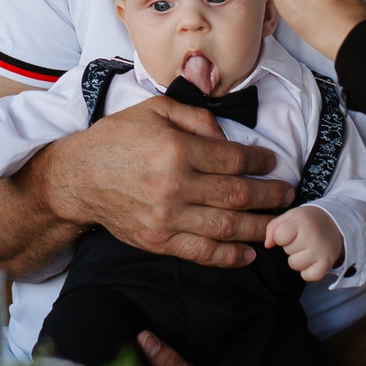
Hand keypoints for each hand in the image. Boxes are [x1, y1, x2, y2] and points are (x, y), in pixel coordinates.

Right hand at [24, 97, 291, 266]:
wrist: (77, 177)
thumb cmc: (117, 139)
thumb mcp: (154, 110)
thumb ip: (195, 117)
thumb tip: (227, 137)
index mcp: (175, 149)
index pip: (233, 158)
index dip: (260, 162)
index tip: (272, 162)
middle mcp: (174, 185)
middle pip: (237, 195)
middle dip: (270, 196)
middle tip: (287, 194)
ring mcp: (166, 217)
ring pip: (226, 227)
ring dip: (259, 227)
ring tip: (278, 224)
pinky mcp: (157, 241)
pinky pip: (201, 252)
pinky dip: (229, 256)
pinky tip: (248, 253)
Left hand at [266, 206, 343, 282]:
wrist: (335, 224)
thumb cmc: (308, 221)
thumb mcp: (289, 216)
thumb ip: (273, 228)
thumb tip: (268, 245)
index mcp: (301, 221)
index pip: (279, 237)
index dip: (281, 236)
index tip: (291, 231)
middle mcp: (312, 236)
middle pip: (286, 251)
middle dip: (291, 245)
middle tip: (303, 238)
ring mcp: (320, 251)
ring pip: (294, 265)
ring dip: (298, 259)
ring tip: (307, 248)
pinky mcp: (327, 263)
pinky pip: (308, 276)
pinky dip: (308, 272)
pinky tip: (312, 260)